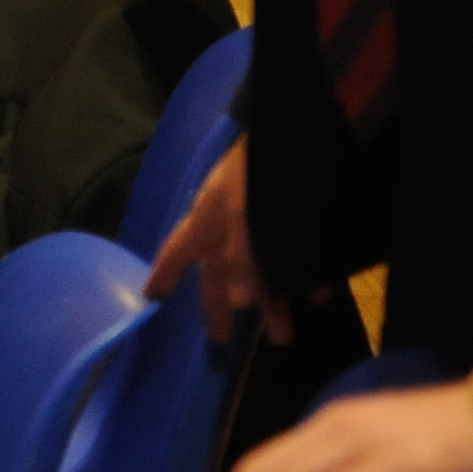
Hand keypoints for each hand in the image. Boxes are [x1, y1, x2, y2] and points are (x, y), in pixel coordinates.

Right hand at [148, 138, 293, 346]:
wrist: (307, 133)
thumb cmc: (260, 173)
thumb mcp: (241, 217)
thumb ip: (240, 260)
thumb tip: (240, 300)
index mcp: (207, 217)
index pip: (178, 252)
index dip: (165, 274)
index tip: (152, 298)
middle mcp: (231, 222)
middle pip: (222, 270)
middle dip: (223, 304)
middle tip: (220, 339)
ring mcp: (265, 223)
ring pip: (263, 269)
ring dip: (274, 301)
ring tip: (284, 335)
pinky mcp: (299, 223)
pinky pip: (297, 257)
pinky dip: (307, 278)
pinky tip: (320, 294)